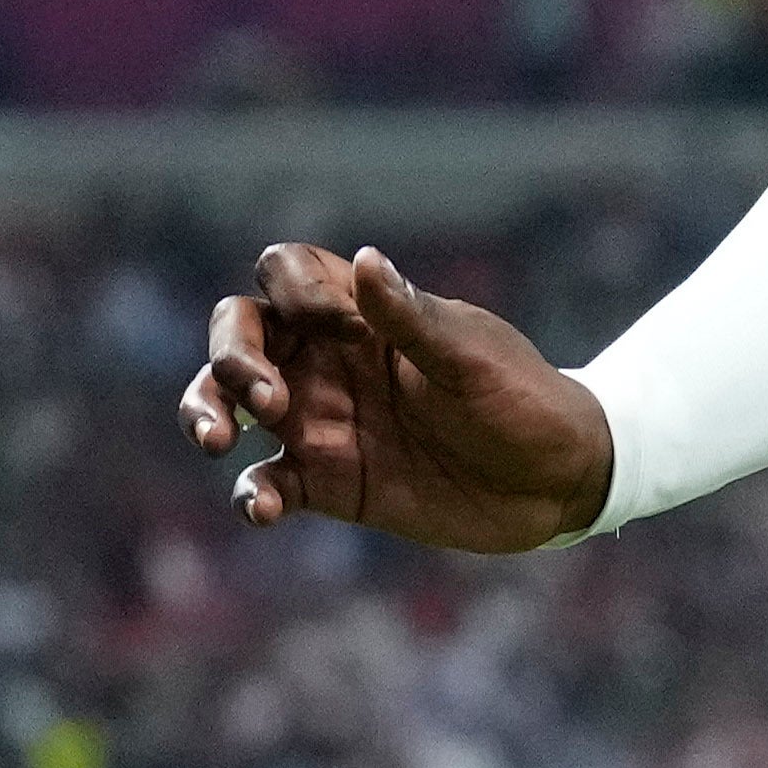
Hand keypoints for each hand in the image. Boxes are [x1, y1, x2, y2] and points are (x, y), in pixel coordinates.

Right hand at [182, 243, 614, 551]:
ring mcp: (322, 421)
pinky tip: (262, 507)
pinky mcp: (328, 483)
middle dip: (229, 355)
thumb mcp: (475, 360)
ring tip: (218, 439)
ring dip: (207, 411)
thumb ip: (414, 320)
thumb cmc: (526, 402)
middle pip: (239, 333)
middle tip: (262, 396)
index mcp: (364, 317)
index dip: (292, 290)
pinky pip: (267, 482)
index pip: (287, 274)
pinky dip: (252, 494)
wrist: (561, 481)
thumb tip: (365, 260)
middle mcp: (328, 362)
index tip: (339, 325)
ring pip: (230, 403)